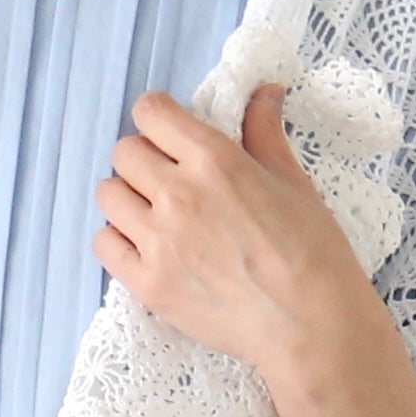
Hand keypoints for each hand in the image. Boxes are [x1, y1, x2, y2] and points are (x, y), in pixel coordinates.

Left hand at [93, 82, 392, 405]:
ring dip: (125, 198)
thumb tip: (263, 91)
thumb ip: (264, 133)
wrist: (308, 325)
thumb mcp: (292, 180)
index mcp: (213, 159)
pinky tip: (144, 247)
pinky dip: (117, 241)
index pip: (151, 113)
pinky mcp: (148, 284)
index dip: (157, 119)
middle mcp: (178, 194)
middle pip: (124, 153)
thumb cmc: (311, 251)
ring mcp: (158, 241)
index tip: (167, 134)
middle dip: (142, 158)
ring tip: (151, 215)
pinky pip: (104, 245)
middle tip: (165, 179)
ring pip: (107, 196)